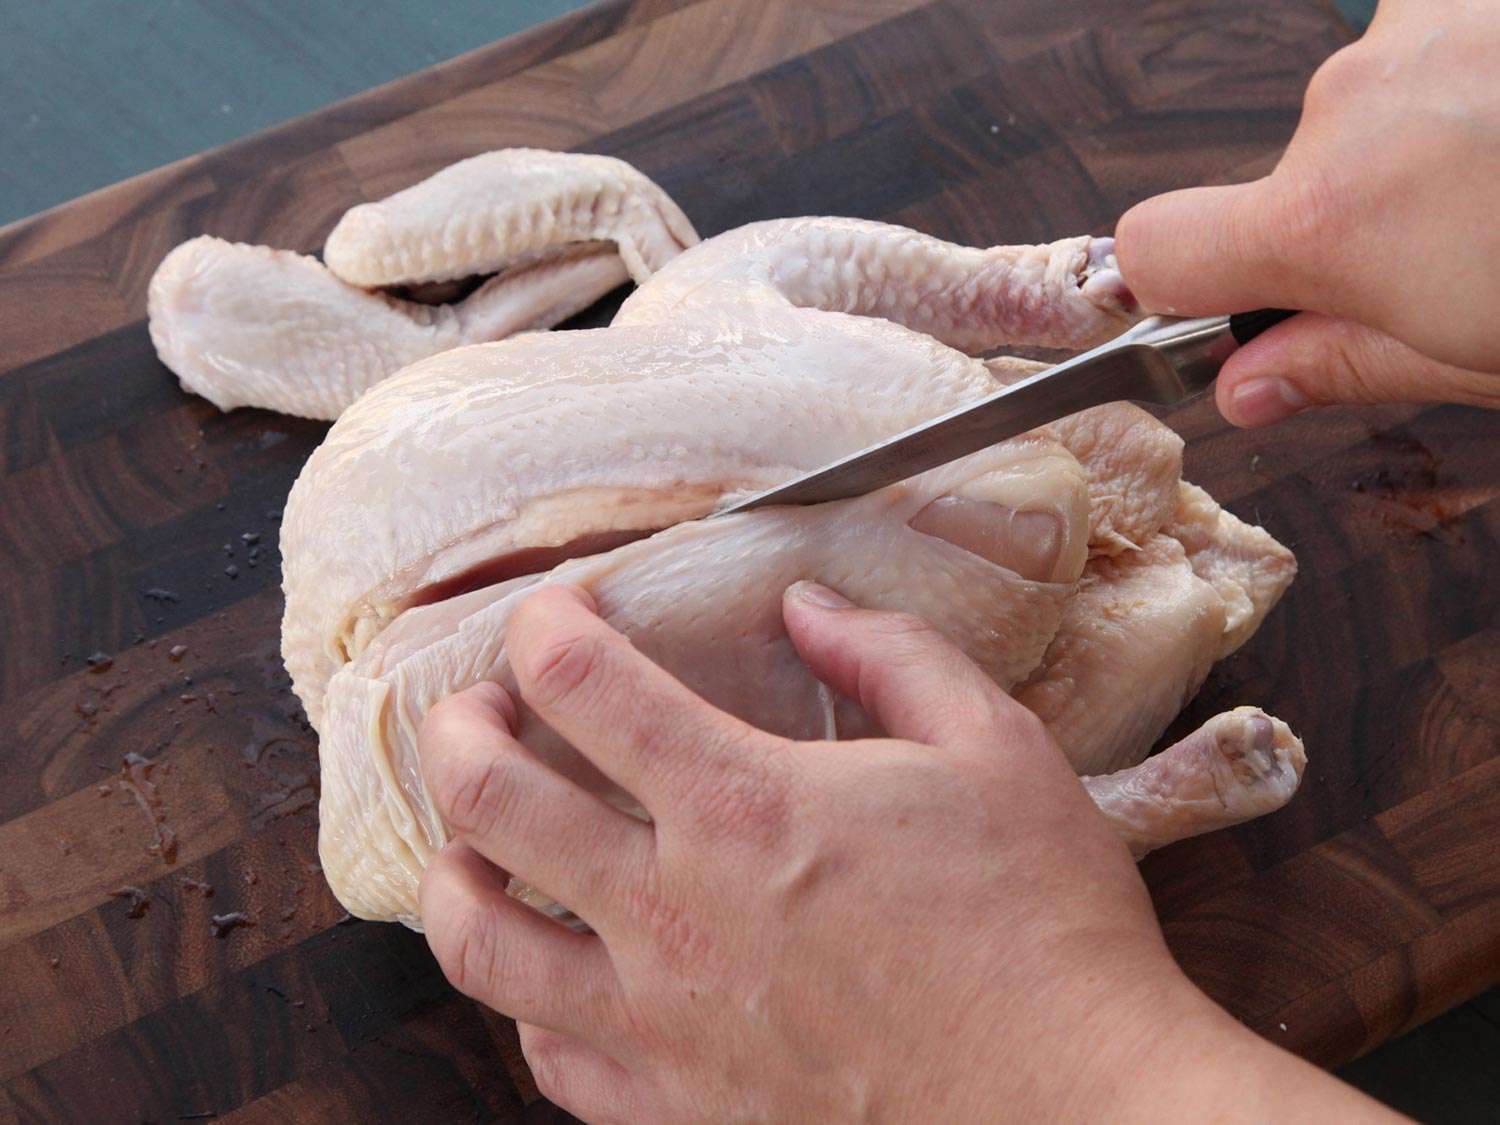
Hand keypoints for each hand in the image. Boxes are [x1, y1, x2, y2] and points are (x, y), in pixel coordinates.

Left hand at [415, 582, 1391, 1120]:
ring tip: (472, 847)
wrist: (1072, 1104)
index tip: (555, 613)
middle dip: (454, 732)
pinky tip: (558, 976)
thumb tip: (807, 605)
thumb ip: (890, 655)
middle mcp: (674, 911)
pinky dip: (530, 1004)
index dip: (543, 624)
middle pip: (487, 800)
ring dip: (453, 876)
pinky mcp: (680, 1108)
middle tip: (474, 710)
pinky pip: (549, 1061)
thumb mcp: (993, 746)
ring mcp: (662, 1023)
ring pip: (480, 944)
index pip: (580, 682)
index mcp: (744, 804)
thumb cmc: (1040, 924)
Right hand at [1115, 0, 1499, 425]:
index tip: (1207, 304)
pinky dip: (1471, 76)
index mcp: (1329, 221)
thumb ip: (1341, 362)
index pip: (1156, 246)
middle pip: (1292, 176)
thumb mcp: (1478, 359)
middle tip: (1458, 253)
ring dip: (1424, 140)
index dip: (1170, 284)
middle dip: (1354, 213)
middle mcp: (1351, 106)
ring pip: (1375, 100)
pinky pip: (1434, 36)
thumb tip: (1248, 385)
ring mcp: (1419, 27)